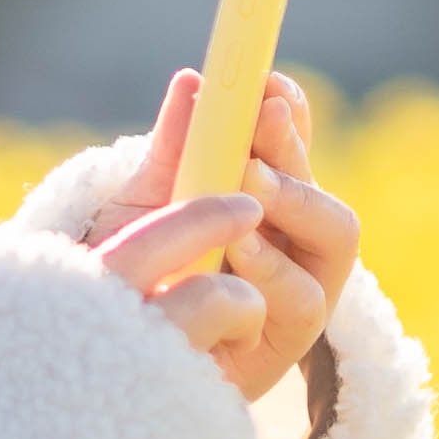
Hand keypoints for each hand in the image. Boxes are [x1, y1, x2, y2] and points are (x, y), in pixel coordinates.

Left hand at [90, 71, 357, 406]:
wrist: (101, 356)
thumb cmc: (129, 279)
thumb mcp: (144, 206)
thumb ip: (173, 150)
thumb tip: (192, 82)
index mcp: (262, 203)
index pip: (292, 149)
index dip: (290, 111)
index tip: (266, 81)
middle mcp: (290, 243)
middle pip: (320, 183)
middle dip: (294, 148)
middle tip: (261, 118)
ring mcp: (295, 292)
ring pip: (337, 237)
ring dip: (297, 201)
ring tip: (251, 182)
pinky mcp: (284, 343)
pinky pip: (303, 301)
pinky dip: (274, 270)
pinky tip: (239, 252)